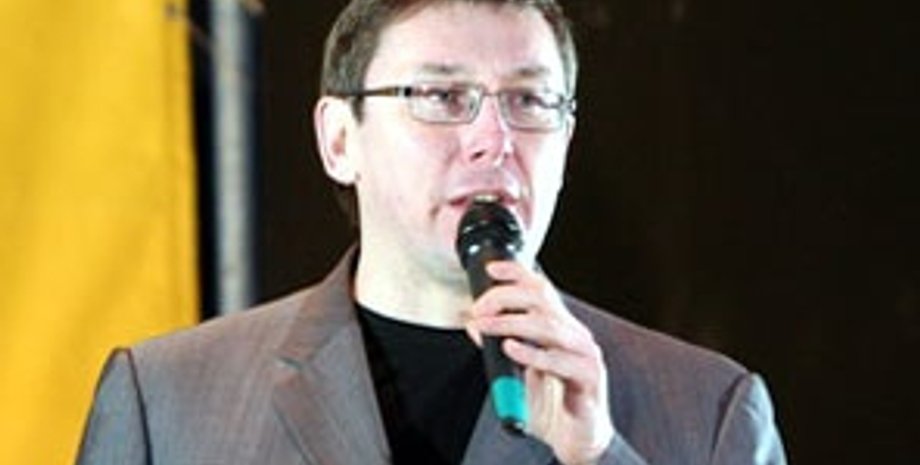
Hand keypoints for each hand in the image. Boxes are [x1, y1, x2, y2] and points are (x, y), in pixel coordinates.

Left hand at [465, 261, 614, 464]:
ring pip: (549, 327)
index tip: (492, 269)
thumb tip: (474, 324)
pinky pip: (562, 362)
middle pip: (543, 300)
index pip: (541, 289)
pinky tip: (513, 350)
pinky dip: (535, 354)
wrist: (577, 438)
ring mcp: (585, 355)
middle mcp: (575, 335)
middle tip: (479, 308)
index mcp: (561, 328)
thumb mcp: (519, 372)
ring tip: (486, 326)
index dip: (517, 273)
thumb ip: (499, 348)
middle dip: (506, 298)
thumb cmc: (553, 404)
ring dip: (511, 324)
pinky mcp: (589, 379)